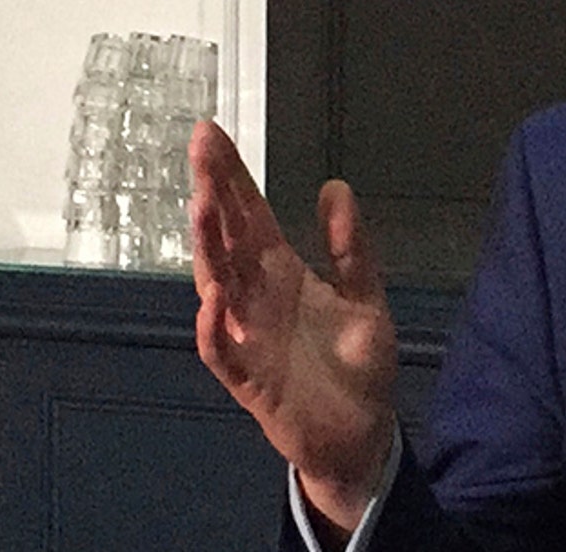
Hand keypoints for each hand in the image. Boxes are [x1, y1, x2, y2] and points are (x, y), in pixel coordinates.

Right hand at [189, 121, 398, 535]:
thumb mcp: (364, 295)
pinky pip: (222, 350)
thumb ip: (349, 246)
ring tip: (204, 205)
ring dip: (208, 247)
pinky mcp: (249, 378)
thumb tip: (335, 187)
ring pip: (217, 285)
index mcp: (282, 275)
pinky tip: (214, 298)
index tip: (212, 133)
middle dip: (214, 194)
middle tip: (202, 148)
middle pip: (227, 239)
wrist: (363, 431)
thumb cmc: (355, 364)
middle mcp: (256, 298)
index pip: (250, 216)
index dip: (232, 177)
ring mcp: (247, 336)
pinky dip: (214, 326)